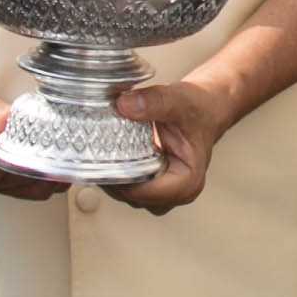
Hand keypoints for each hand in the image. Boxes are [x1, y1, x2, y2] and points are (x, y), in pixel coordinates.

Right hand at [0, 65, 65, 202]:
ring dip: (46, 176)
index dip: (16, 159)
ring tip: (71, 156)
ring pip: (22, 189)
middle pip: (9, 182)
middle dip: (39, 169)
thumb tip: (8, 122)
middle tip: (68, 151)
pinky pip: (24, 185)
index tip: (41, 145)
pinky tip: (61, 161)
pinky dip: (44, 175)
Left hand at [106, 70, 242, 213]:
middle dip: (111, 176)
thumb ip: (154, 101)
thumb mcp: (179, 100)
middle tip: (91, 152)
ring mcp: (162, 191)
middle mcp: (176, 193)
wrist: (204, 108)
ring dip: (111, 176)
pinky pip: (126, 185)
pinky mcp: (151, 184)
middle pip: (131, 196)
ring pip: (126, 194)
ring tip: (96, 153)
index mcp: (187, 182)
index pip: (142, 193)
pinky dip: (115, 171)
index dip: (118, 177)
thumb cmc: (199, 110)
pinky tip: (106, 156)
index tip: (100, 157)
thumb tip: (124, 105)